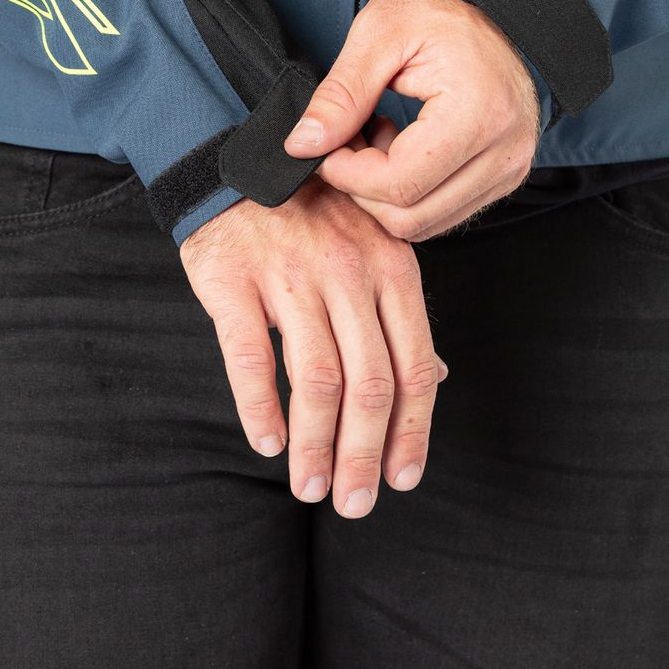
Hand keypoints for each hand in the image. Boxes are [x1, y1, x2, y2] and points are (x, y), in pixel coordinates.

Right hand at [179, 177, 446, 517]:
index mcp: (390, 268)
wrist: (236, 166)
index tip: (402, 477)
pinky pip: (251, 355)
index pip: (412, 367)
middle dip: (364, 454)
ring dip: (316, 445)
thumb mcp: (370, 249)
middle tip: (353, 502)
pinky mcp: (234, 282)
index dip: (412, 431)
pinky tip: (267, 441)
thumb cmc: (309, 215)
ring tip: (310, 486)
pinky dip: (260, 406)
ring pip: (316, 379)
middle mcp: (347, 274)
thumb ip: (398, 314)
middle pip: (369, 384)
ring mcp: (290, 276)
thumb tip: (434, 378)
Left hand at [284, 0, 540, 241]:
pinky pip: (441, 214)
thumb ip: (339, 95)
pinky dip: (406, 195)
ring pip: (423, 223)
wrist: (488, 2)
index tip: (324, 145)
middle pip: (409, 215)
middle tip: (345, 141)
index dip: (346, 174)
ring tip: (373, 141)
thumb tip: (303, 145)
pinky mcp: (504, 177)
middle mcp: (505, 151)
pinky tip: (398, 150)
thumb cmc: (435, 9)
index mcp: (479, 113)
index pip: (398, 183)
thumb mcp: (377, 34)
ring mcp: (509, 169)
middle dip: (361, 188)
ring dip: (382, 194)